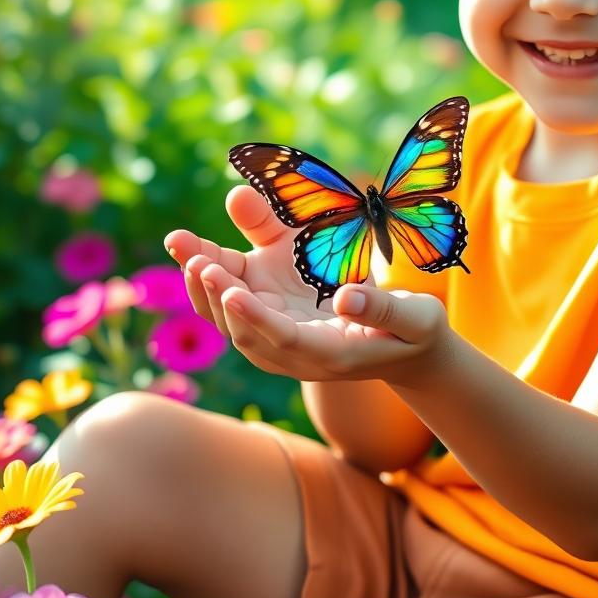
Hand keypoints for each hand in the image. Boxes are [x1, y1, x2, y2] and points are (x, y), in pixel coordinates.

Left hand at [164, 185, 454, 383]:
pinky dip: (209, 279)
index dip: (256, 318)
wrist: (403, 348)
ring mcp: (277, 339)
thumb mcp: (414, 318)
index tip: (231, 291)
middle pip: (243, 329)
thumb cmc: (413, 330)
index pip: (284, 340)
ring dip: (202, 284)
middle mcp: (293, 353)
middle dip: (216, 294)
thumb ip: (382, 309)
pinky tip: (192, 249)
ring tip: (182, 244)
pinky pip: (232, 304)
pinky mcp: (272, 319)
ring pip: (228, 318)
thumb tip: (346, 299)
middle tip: (196, 257)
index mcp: (329, 354)